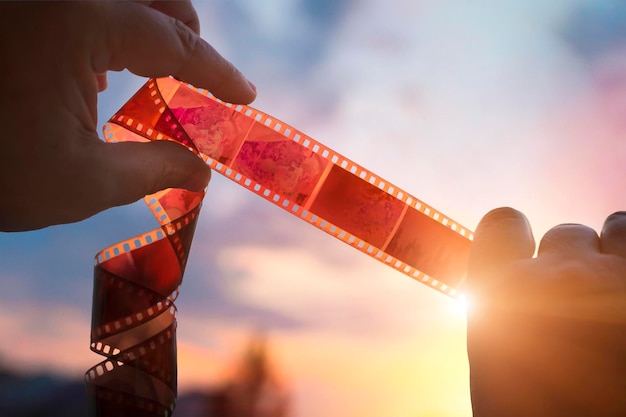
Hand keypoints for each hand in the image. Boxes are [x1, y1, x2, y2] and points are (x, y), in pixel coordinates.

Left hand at [0, 1, 255, 230]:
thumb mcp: (82, 181)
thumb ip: (156, 169)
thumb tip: (204, 174)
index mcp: (76, 21)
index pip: (174, 42)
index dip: (218, 72)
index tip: (245, 95)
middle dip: (186, 33)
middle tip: (199, 79)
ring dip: (148, 27)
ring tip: (153, 76)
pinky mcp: (22, 12)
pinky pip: (84, 8)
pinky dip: (108, 30)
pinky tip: (98, 71)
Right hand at [466, 208, 625, 416]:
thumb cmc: (537, 415)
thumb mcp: (496, 364)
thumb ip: (504, 309)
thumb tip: (519, 281)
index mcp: (502, 294)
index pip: (502, 223)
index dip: (513, 236)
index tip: (523, 250)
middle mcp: (560, 277)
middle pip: (565, 233)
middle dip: (571, 259)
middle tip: (579, 299)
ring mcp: (619, 282)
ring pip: (618, 228)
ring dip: (615, 250)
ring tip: (616, 285)